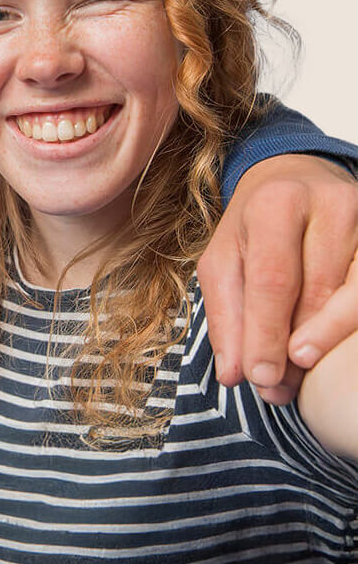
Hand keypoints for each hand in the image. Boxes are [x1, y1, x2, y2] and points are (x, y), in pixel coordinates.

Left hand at [197, 154, 357, 403]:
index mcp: (276, 204)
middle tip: (277, 386)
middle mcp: (331, 206)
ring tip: (299, 372)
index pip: (274, 279)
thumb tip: (234, 374)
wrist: (296, 181)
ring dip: (326, 344)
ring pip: (354, 296)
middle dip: (294, 348)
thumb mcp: (224, 260)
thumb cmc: (254, 229)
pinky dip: (349, 326)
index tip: (259, 377)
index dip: (266, 333)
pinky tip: (330, 347)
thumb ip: (225, 314)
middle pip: (318, 293)